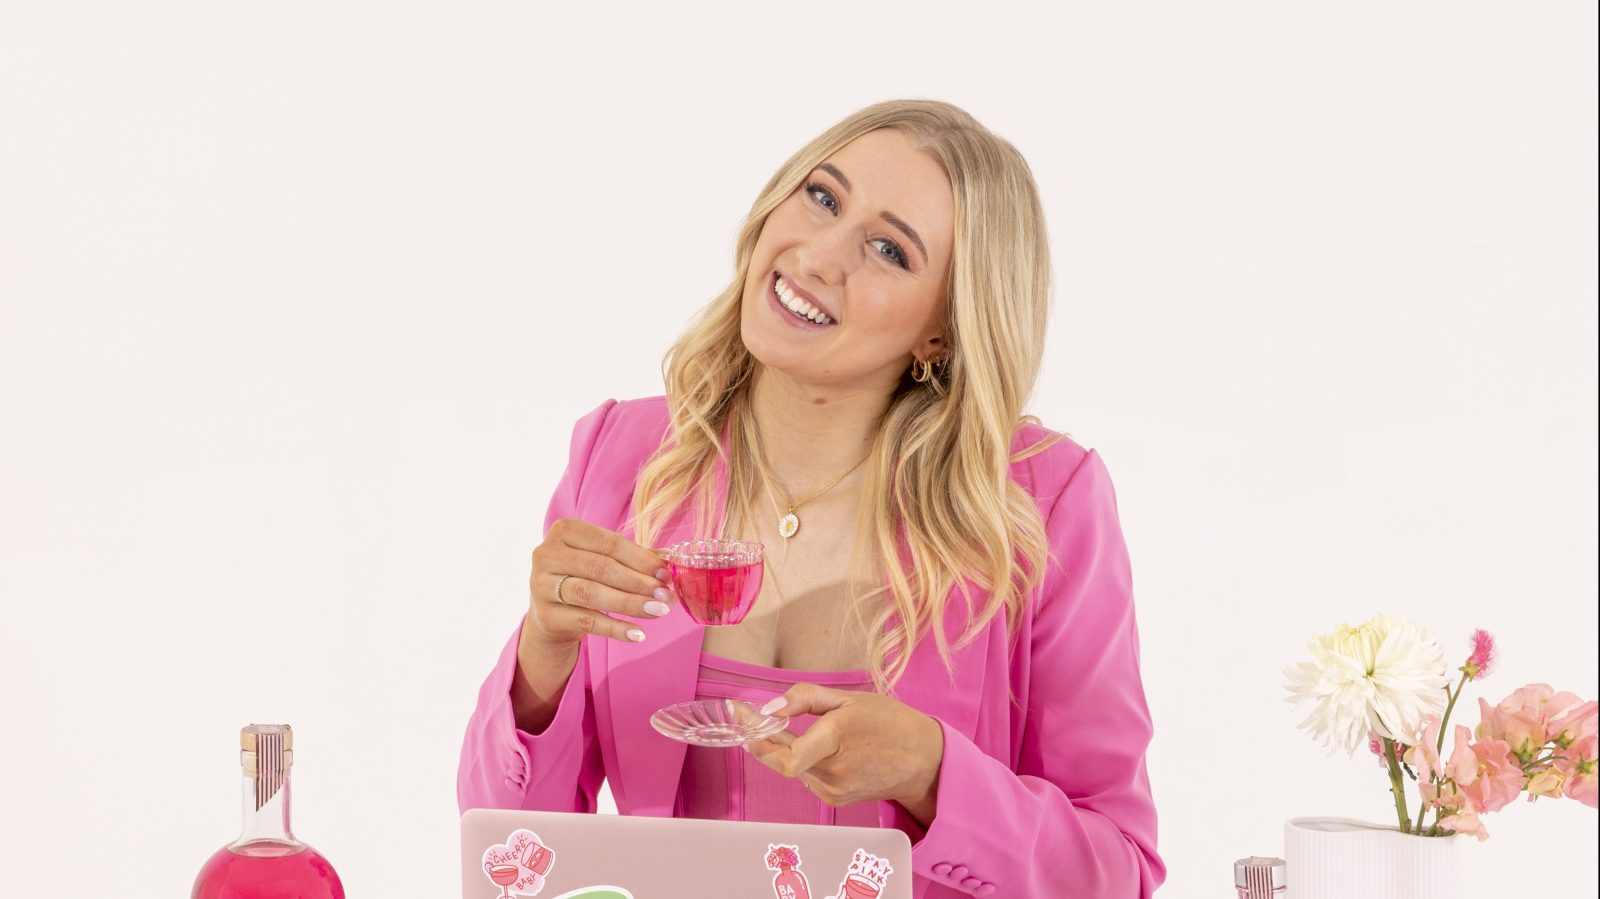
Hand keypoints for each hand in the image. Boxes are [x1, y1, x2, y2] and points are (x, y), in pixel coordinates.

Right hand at [525, 518, 673, 648]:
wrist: (551, 613)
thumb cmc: (584, 578)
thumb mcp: (602, 561)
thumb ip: (632, 560)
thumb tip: (667, 567)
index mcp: (564, 530)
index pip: (608, 542)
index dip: (640, 559)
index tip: (665, 573)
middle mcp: (547, 554)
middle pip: (600, 567)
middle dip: (638, 582)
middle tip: (665, 595)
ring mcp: (541, 585)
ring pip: (591, 593)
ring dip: (630, 603)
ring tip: (658, 611)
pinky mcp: (545, 615)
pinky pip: (586, 621)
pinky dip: (615, 628)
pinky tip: (638, 633)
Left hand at [745, 684, 944, 826]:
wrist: (922, 761)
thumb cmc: (889, 722)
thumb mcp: (849, 697)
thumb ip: (805, 698)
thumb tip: (770, 707)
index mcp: (837, 739)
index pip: (787, 758)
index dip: (759, 743)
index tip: (745, 720)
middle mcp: (833, 771)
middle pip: (783, 760)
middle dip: (764, 739)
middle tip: (753, 717)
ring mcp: (834, 790)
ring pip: (793, 768)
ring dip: (786, 749)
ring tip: (794, 729)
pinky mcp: (835, 800)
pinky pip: (807, 777)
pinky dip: (803, 761)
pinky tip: (820, 749)